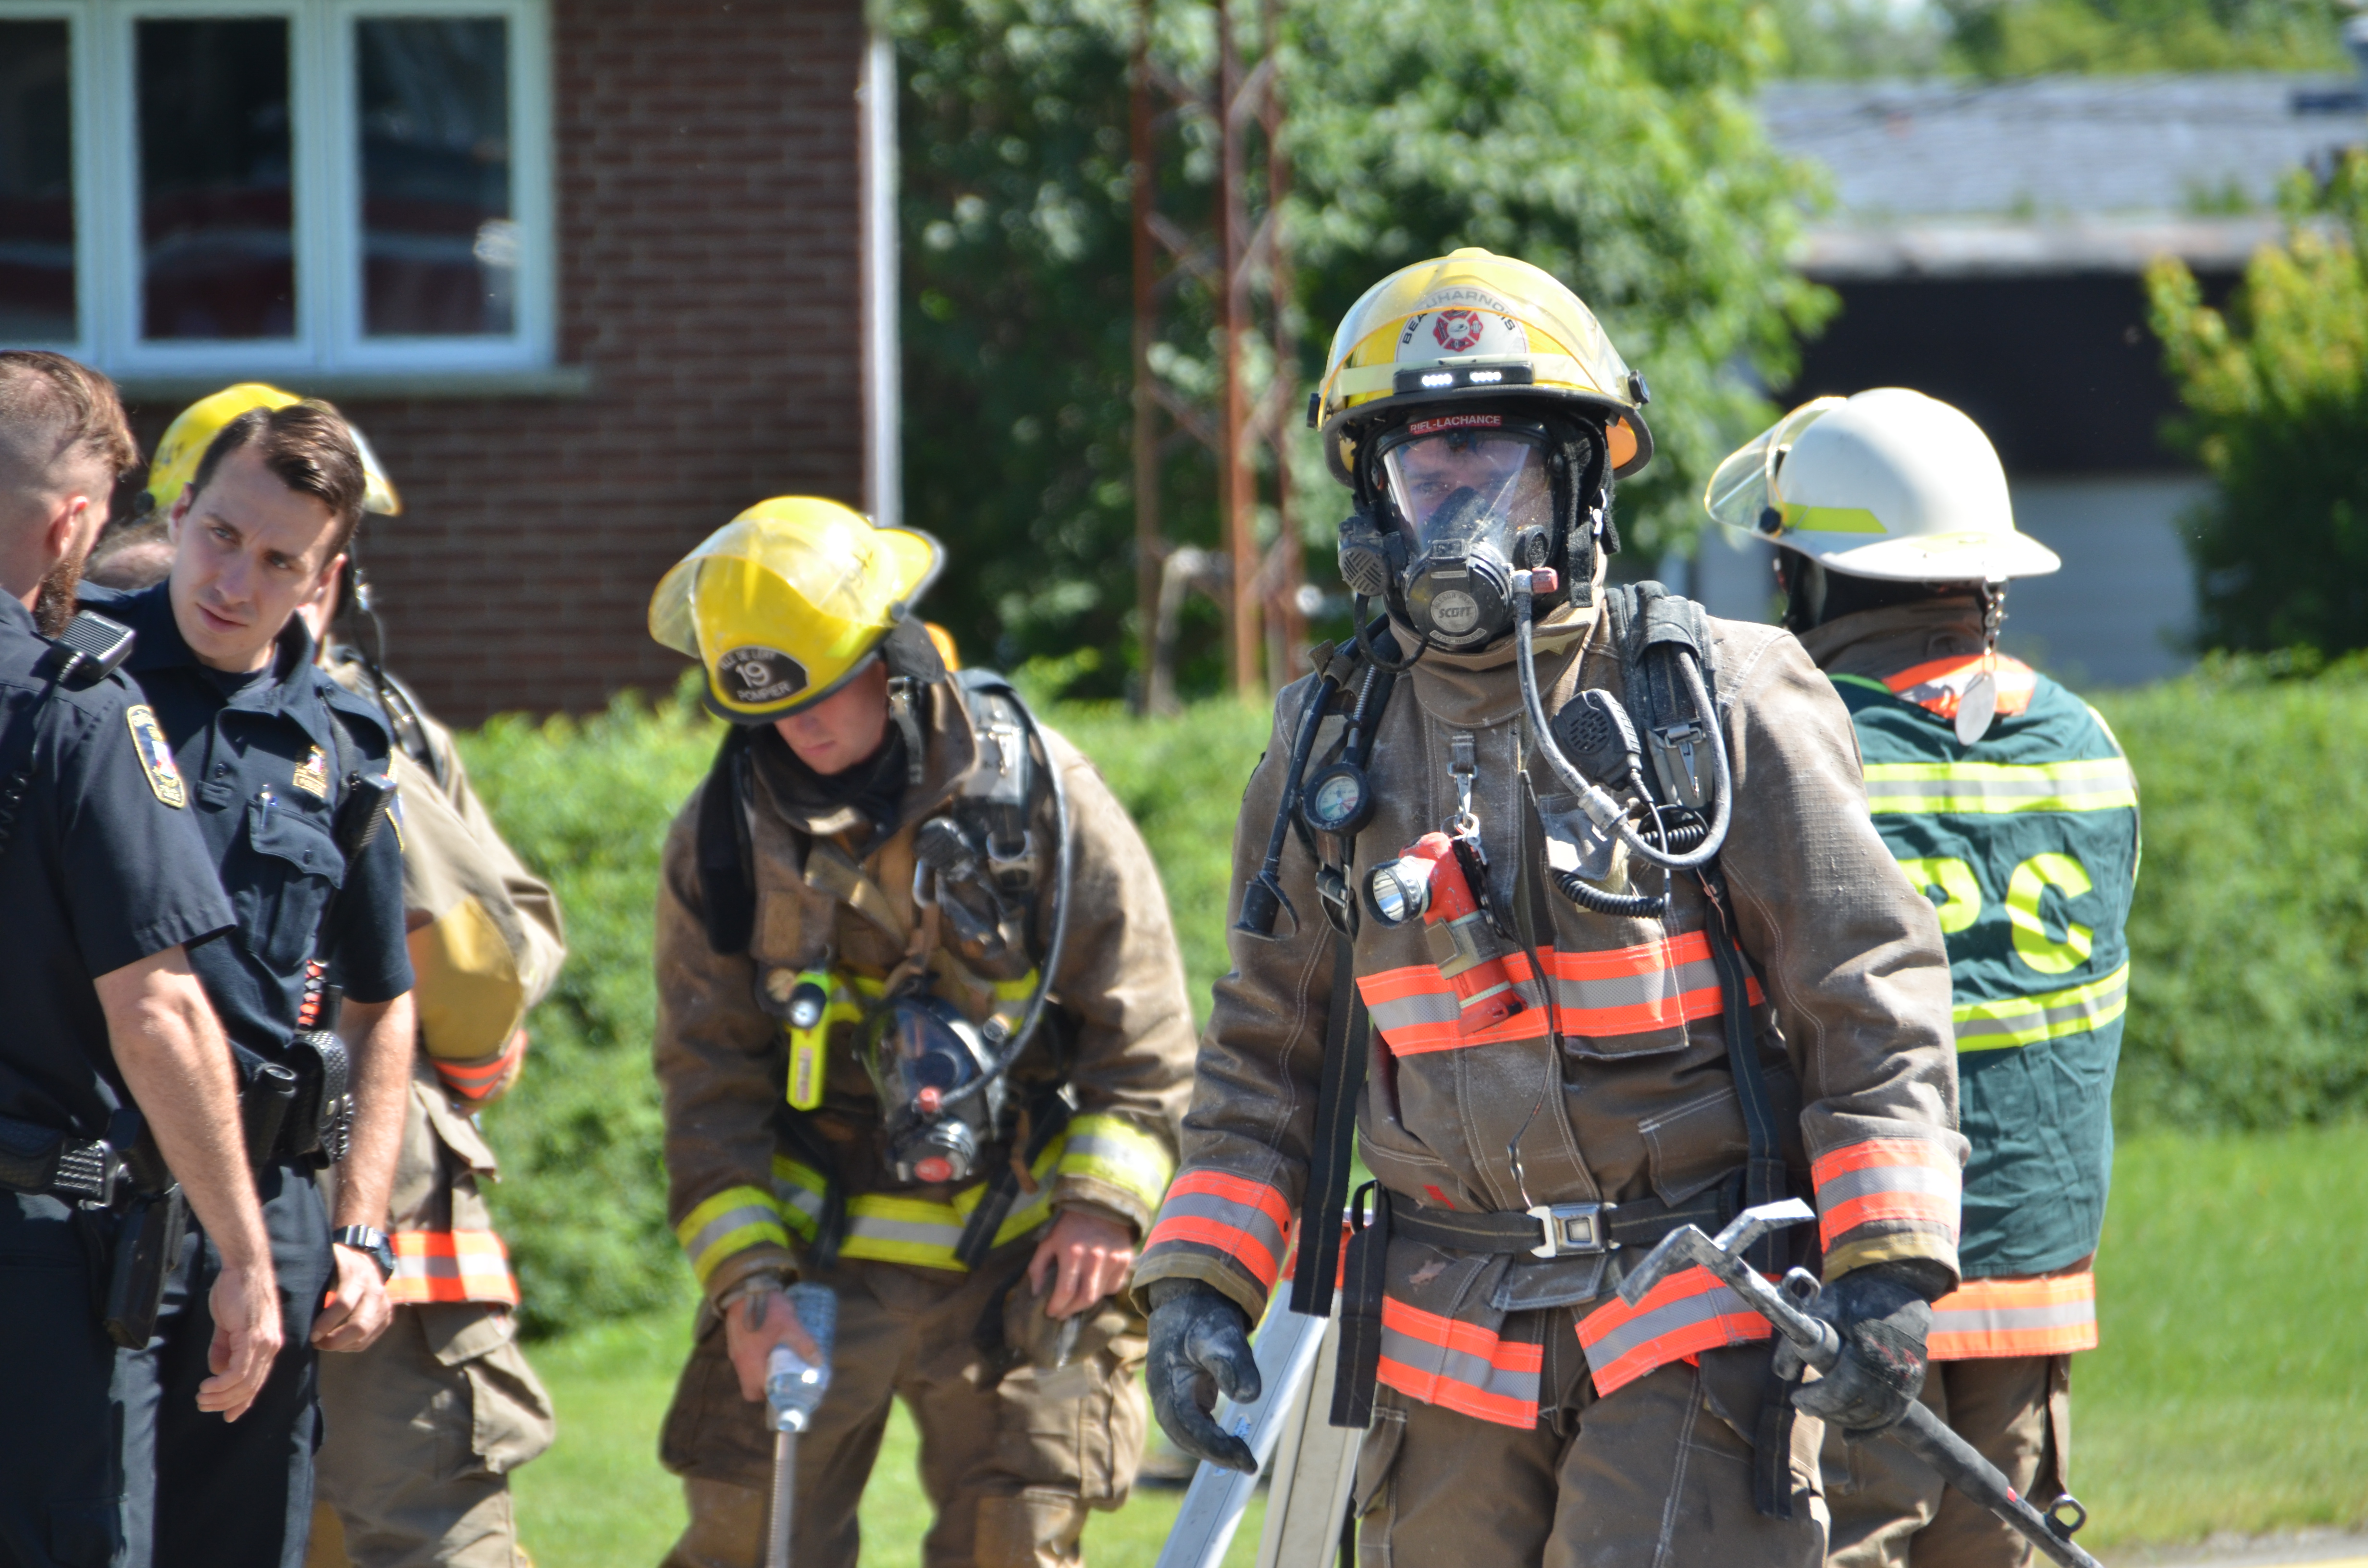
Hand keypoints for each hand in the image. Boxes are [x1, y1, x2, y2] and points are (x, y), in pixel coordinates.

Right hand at [198, 1256, 282, 1419]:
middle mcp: (271, 1347)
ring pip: (245, 1382)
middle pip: (252, 1386)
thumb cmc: (236, 1292)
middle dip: (227, 1402)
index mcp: (269, 1345)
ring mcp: (264, 1342)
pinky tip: (207, 1386)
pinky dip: (223, 1383)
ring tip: (203, 1398)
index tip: (228, 1416)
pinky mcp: (253, 1337)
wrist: (245, 1266)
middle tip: (205, 1406)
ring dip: (222, 1396)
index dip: (243, 1401)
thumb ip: (225, 1349)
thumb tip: (218, 1372)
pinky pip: (239, 1370)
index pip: (258, 1381)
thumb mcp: (229, 1326)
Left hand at [312, 1244, 393, 1351]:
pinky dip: (350, 1346)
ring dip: (341, 1345)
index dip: (326, 1323)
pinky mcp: (386, 1316)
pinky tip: (336, 1341)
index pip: (344, 1304)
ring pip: (364, 1336)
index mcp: (358, 1273)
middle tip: (316, 1343)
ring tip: (322, 1342)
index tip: (310, 1334)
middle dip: (335, 1341)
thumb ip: (309, 1275)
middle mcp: (376, 1289)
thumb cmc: (334, 1265)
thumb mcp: (324, 1262)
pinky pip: (367, 1340)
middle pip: (360, 1325)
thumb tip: (282, 1295)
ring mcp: (384, 1303)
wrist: (363, 1262)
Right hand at [723, 1281, 823, 1403]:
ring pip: (748, 1370)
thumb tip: (818, 1362)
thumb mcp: (790, 1326)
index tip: (783, 1390)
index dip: (768, 1396)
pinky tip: (771, 1346)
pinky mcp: (737, 1340)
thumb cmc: (767, 1308)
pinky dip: (758, 1357)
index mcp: (750, 1362)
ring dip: (763, 1370)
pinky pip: (746, 1356)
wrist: (745, 1285)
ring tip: (781, 1362)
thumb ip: (805, 1344)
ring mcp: (736, 1350)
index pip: (754, 1393)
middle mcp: (739, 1360)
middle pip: (750, 1384)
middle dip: (767, 1384)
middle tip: (785, 1377)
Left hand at [1026, 1208, 1137, 1319]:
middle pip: (1085, 1299)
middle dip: (1071, 1310)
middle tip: (1062, 1313)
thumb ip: (1038, 1267)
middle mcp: (1095, 1258)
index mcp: (1072, 1253)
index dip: (1056, 1307)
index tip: (1050, 1312)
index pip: (1065, 1292)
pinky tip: (1093, 1285)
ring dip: (1085, 1303)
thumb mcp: (1049, 1241)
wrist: (1100, 1205)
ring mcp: (1113, 1260)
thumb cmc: (1070, 1226)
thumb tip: (1036, 1292)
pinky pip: (1114, 1286)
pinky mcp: (1126, 1259)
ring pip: (1101, 1295)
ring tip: (1075, 1302)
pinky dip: (1103, 1290)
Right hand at [1145, 1280, 1260, 1473]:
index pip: (1187, 1424)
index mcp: (1166, 1382)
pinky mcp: (1181, 1395)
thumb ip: (1233, 1363)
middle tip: (1248, 1464)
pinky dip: (1209, 1437)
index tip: (1244, 1457)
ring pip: (1185, 1434)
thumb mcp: (1220, 1334)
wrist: (1188, 1300)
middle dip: (1215, 1453)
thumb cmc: (1202, 1317)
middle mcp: (1163, 1394)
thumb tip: (1249, 1397)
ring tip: (1242, 1458)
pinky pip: (1191, 1424)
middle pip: (1184, 1436)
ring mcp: (1169, 1396)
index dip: (1214, 1445)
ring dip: (1211, 1449)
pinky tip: (1229, 1442)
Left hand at [1790, 1262, 1941, 1435]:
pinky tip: (1849, 1435)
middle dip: (1827, 1410)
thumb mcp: (1822, 1308)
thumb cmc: (1856, 1296)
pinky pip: (1894, 1415)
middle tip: (1803, 1405)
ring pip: (1875, 1414)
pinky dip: (1871, 1429)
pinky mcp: (1913, 1383)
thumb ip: (1798, 1339)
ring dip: (1845, 1419)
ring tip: (1821, 1412)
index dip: (1817, 1399)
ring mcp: (1908, 1378)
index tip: (1796, 1396)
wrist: (1897, 1286)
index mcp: (1872, 1347)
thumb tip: (1782, 1375)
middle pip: (1858, 1405)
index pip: (1842, 1387)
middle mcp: (1895, 1367)